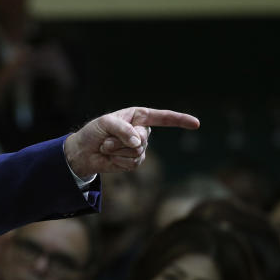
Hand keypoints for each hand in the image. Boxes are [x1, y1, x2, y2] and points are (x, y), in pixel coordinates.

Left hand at [63, 107, 198, 177]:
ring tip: (107, 148)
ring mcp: (139, 148)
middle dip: (121, 141)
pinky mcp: (134, 162)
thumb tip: (138, 143)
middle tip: (106, 140)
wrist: (83, 152)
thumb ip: (123, 129)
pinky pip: (132, 163)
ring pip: (137, 151)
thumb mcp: (105, 123)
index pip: (163, 118)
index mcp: (138, 116)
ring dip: (117, 151)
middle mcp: (141, 131)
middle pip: (143, 138)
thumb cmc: (93, 132)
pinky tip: (110, 158)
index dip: (179, 120)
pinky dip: (118, 160)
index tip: (196, 123)